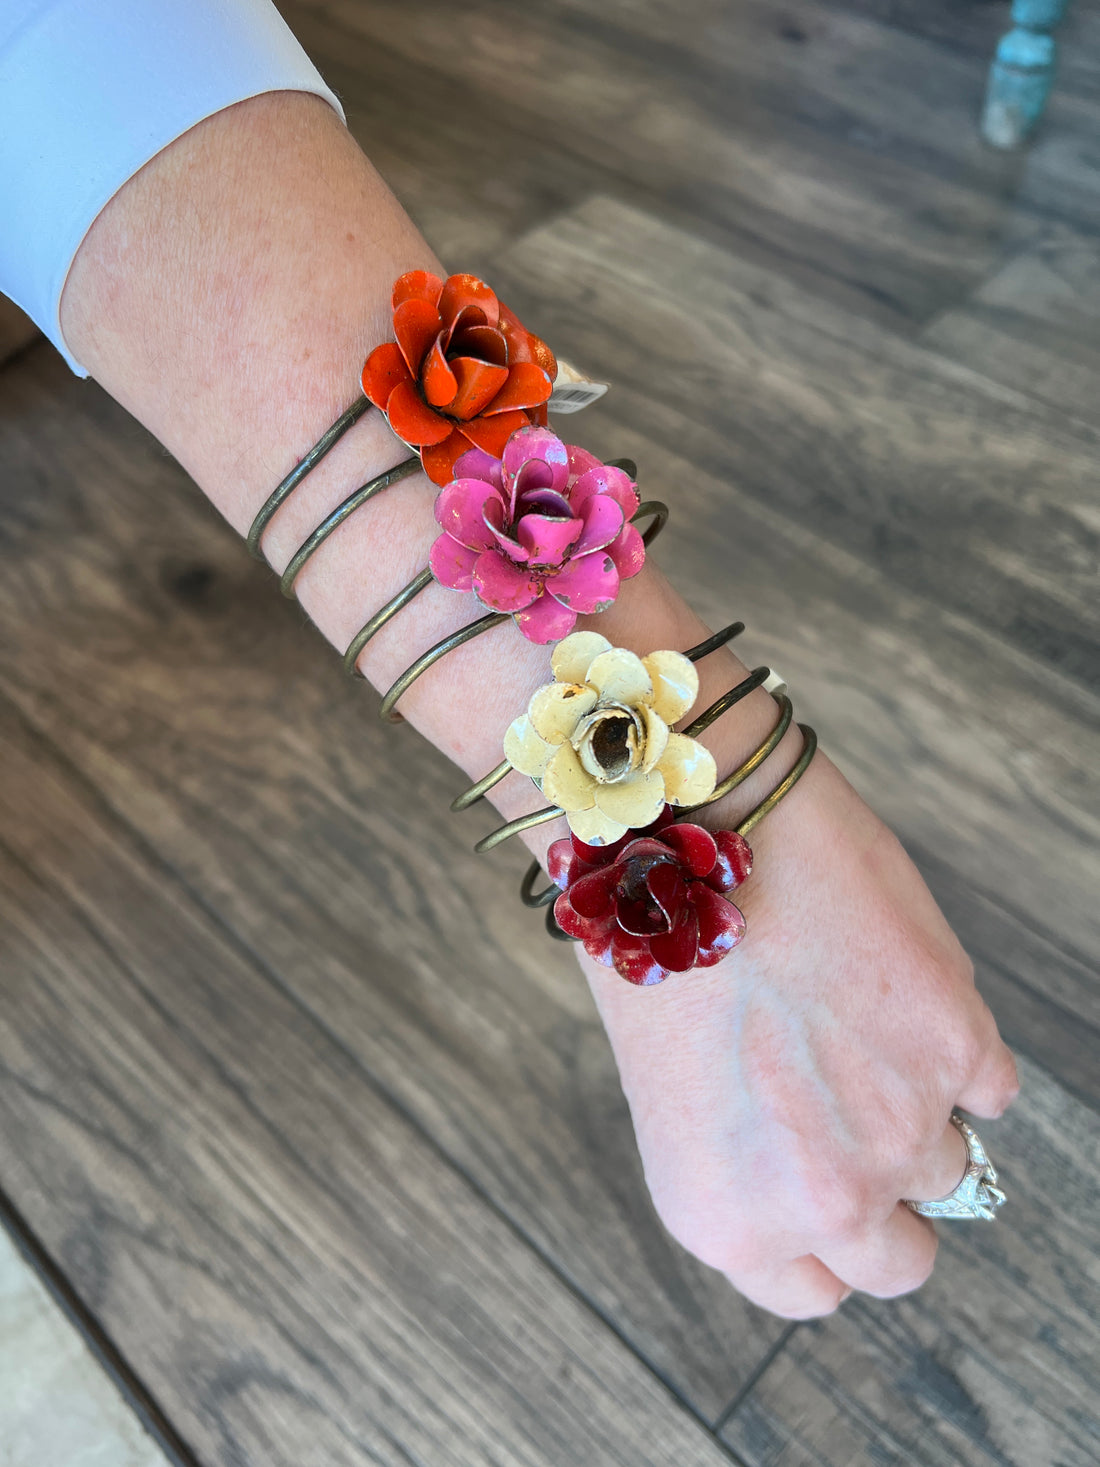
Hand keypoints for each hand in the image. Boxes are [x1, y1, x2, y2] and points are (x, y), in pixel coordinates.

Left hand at [579, 753, 1019, 1317]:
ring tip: (855, 1032)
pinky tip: (896, 996)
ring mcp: (898, 1128)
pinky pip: (993, 1090)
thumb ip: (751, 1154)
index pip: (813, 1291)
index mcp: (726, 1218)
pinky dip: (959, 1054)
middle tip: (852, 1123)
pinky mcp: (956, 1045)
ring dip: (917, 1115)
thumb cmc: (650, 938)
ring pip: (952, 1169)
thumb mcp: (675, 1085)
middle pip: (900, 1259)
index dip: (818, 1236)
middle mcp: (819, 1198)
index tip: (817, 1191)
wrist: (684, 824)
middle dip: (884, 1201)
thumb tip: (820, 1160)